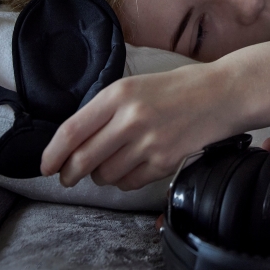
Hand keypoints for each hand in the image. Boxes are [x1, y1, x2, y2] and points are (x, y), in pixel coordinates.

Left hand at [42, 16, 269, 192]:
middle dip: (71, 173)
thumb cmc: (178, 88)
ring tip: (113, 163)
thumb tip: (73, 143)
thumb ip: (105, 111)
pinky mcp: (165, 161)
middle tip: (70, 176)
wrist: (223, 94)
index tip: (45, 167)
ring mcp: (149, 142)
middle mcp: (130, 117)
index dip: (52, 154)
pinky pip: (130, 182)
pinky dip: (126, 180)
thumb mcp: (136, 87)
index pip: (71, 131)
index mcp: (118, 94)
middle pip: (83, 160)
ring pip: (106, 175)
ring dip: (102, 176)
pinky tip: (134, 166)